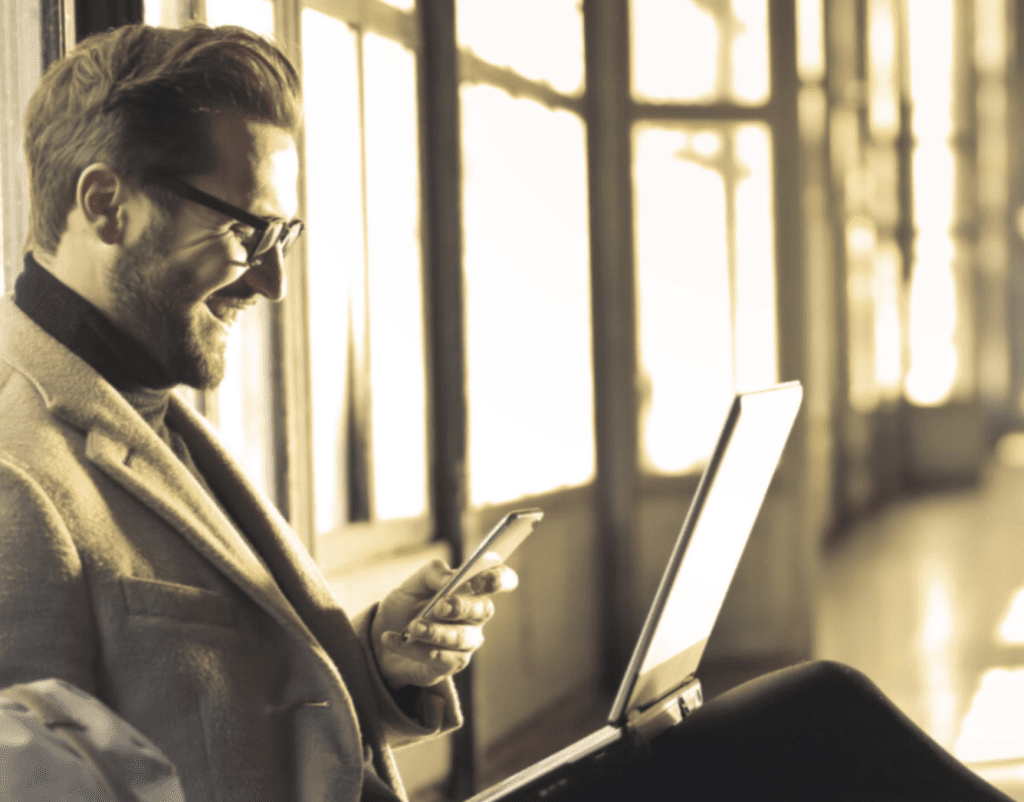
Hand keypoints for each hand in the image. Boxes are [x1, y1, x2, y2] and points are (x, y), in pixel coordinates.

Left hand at [371, 554, 518, 689]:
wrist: (381, 634)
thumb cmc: (406, 604)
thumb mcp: (414, 582)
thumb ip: (434, 573)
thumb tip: (451, 579)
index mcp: (472, 590)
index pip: (501, 580)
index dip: (500, 579)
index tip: (483, 581)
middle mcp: (474, 617)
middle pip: (483, 610)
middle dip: (462, 607)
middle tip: (439, 606)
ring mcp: (465, 643)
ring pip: (461, 638)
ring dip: (435, 631)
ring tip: (412, 626)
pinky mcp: (449, 665)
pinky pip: (438, 657)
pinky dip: (413, 648)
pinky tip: (393, 638)